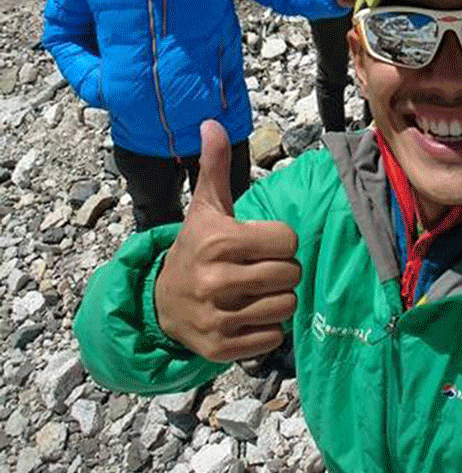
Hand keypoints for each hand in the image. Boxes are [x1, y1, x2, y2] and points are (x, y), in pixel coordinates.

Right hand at [154, 120, 300, 362]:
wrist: (160, 303)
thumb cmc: (195, 247)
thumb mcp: (206, 207)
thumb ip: (214, 166)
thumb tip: (211, 123)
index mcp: (219, 241)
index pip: (288, 240)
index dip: (280, 241)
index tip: (260, 243)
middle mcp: (216, 281)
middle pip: (291, 274)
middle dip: (281, 270)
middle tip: (257, 269)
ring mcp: (218, 317)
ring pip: (286, 307)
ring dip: (276, 300)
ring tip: (254, 292)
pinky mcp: (221, 349)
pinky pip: (273, 339)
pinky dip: (266, 330)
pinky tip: (245, 316)